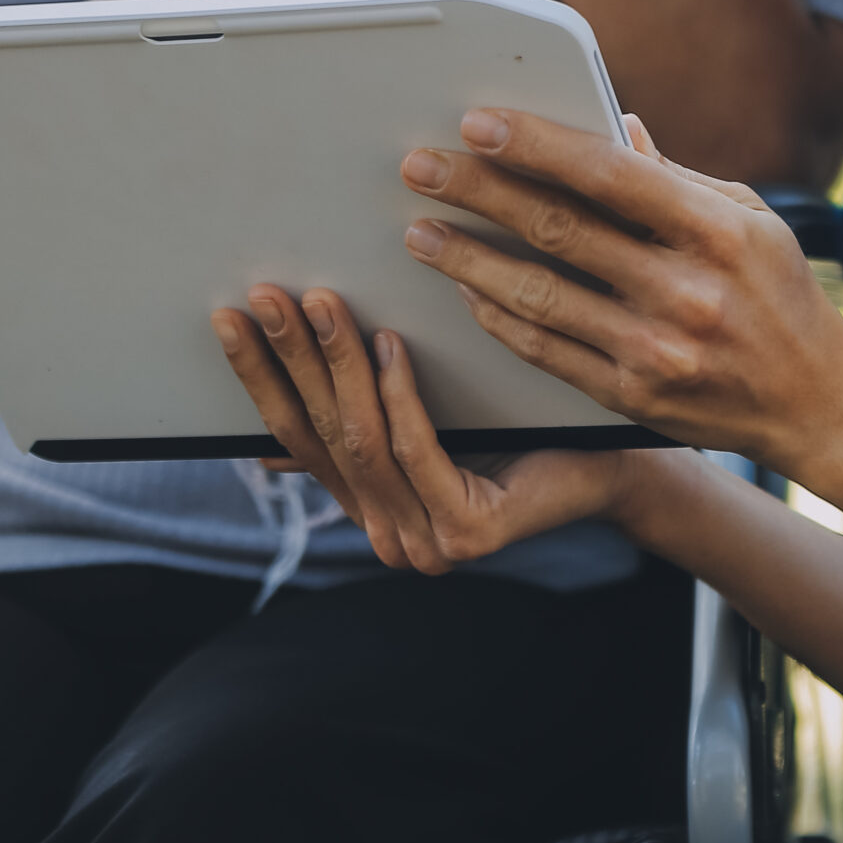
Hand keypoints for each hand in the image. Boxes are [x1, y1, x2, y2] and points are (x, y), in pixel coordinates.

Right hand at [212, 283, 642, 573]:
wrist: (614, 462)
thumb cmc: (520, 427)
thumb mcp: (424, 418)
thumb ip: (356, 427)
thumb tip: (268, 443)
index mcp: (370, 512)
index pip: (295, 438)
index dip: (259, 377)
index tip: (228, 316)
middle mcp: (389, 539)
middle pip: (323, 435)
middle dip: (287, 361)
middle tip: (264, 297)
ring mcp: (426, 545)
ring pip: (364, 439)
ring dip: (336, 365)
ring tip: (320, 302)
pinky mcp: (467, 534)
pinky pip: (417, 450)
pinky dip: (398, 394)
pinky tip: (390, 342)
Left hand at [397, 110, 842, 469]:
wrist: (815, 404)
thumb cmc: (778, 297)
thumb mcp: (748, 221)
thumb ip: (675, 178)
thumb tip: (614, 127)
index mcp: (714, 230)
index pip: (607, 174)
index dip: (534, 145)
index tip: (475, 123)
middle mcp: (683, 291)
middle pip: (556, 230)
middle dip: (478, 193)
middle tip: (420, 168)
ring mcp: (654, 350)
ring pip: (536, 295)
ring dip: (467, 261)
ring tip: (422, 232)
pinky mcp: (631, 397)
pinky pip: (545, 351)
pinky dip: (499, 318)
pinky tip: (467, 292)